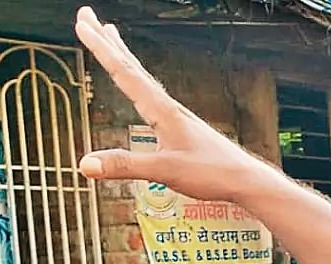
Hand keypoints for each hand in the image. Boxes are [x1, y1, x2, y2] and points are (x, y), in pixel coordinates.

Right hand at [73, 8, 280, 201]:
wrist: (247, 180)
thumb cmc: (213, 173)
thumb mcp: (164, 171)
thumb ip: (126, 165)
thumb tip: (85, 164)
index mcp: (163, 111)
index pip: (125, 73)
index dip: (101, 49)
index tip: (83, 24)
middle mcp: (169, 107)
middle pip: (132, 67)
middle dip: (107, 41)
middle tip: (87, 15)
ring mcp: (177, 116)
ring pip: (143, 78)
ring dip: (123, 55)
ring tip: (111, 36)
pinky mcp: (183, 127)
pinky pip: (152, 94)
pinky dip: (138, 81)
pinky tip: (139, 87)